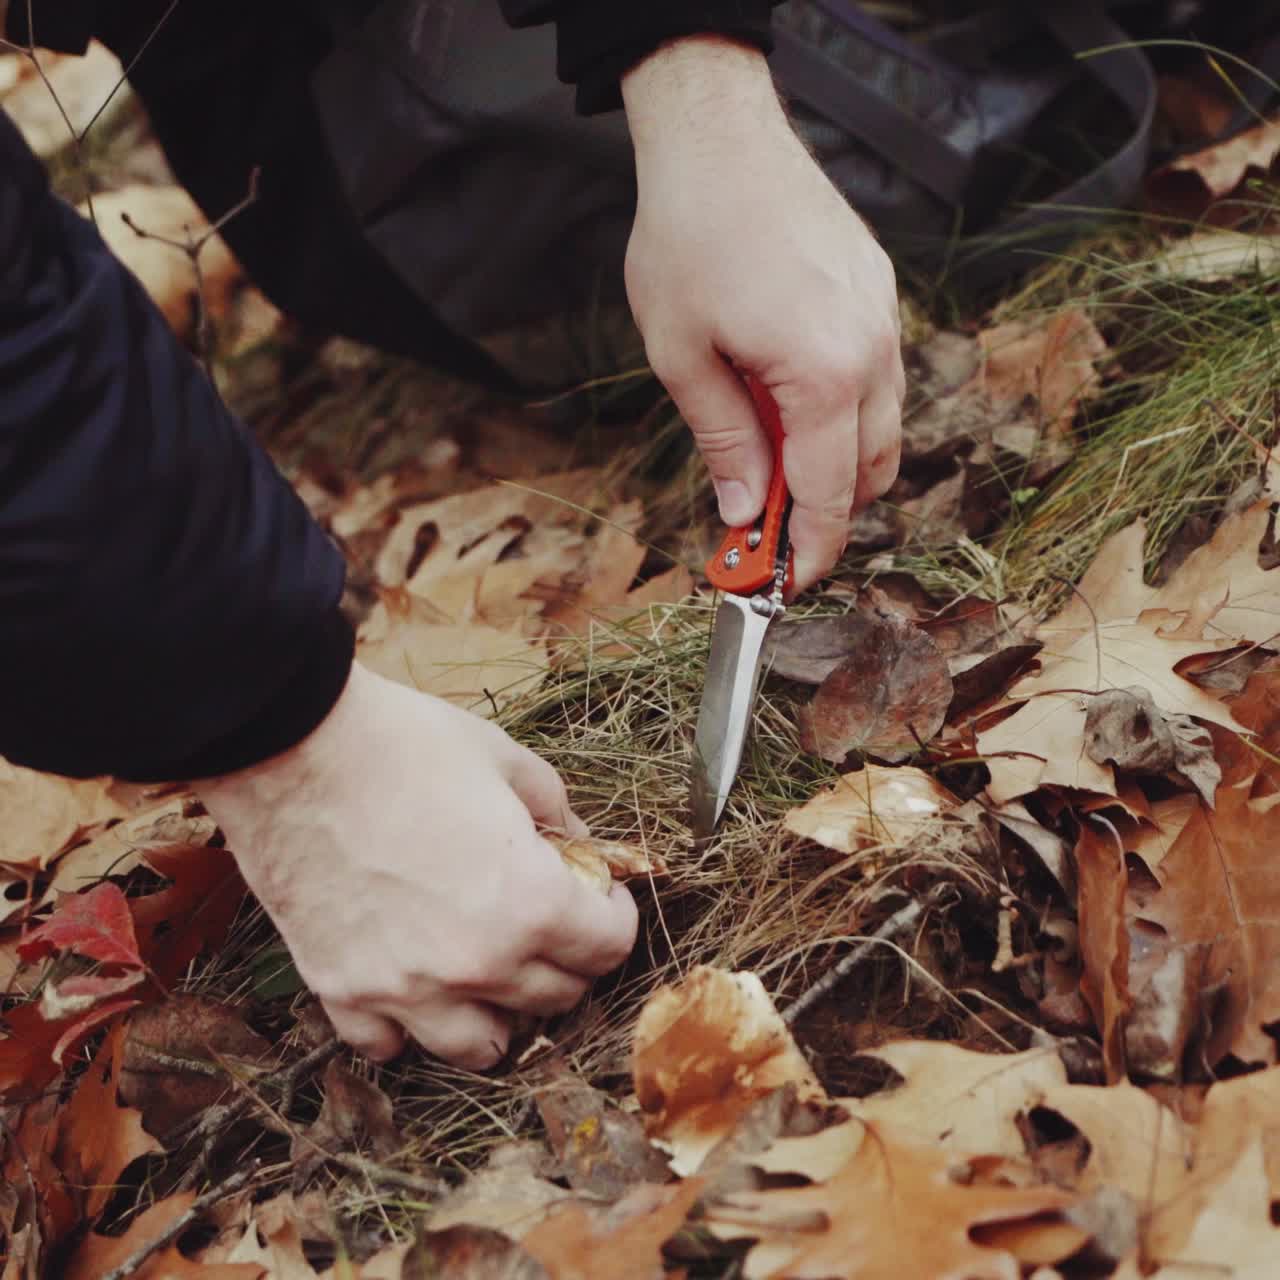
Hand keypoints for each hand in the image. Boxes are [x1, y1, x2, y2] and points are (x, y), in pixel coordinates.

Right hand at [194, 663, 637, 1068]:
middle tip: (554, 923)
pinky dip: (408, 1027)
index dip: (615, 916)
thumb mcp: (505, 759)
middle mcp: (477, 965)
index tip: (603, 896)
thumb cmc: (403, 744)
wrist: (291, 747)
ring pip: (481, 1047)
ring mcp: (406, 989)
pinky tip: (415, 988)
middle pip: (556, 999)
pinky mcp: (341, 991)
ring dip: (501, 1015)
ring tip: (494, 975)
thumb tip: (576, 843)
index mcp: (530, 904)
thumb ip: (555, 810)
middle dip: (569, 960)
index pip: (608, 948)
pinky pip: (389, 1046)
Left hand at [622, 37, 904, 590]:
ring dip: (834, 463)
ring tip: (764, 457)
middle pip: (872, 473)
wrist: (720, 136)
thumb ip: (724, 443)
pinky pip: (876, 378)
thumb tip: (741, 513)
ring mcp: (885, 320)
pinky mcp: (878, 295)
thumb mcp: (683, 357)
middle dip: (825, 514)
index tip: (786, 585)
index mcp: (826, 377)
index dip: (809, 553)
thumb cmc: (689, 239)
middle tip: (761, 526)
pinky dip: (841, 411)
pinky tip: (783, 395)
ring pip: (881, 428)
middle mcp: (874, 353)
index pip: (830, 498)